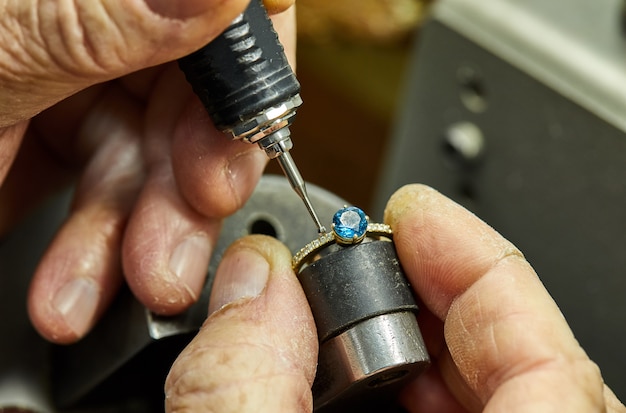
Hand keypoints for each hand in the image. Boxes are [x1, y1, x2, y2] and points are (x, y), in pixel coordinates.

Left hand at [0, 0, 295, 343]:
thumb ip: (100, 17)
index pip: (217, 5)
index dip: (253, 56)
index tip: (260, 116)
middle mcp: (83, 21)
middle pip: (192, 86)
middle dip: (200, 167)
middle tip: (206, 213)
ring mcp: (62, 79)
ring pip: (150, 152)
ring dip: (151, 229)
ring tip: (147, 278)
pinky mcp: (38, 131)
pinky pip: (97, 185)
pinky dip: (96, 246)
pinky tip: (80, 284)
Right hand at [164, 184, 625, 411]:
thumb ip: (244, 390)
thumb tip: (249, 286)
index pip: (543, 348)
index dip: (476, 260)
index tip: (415, 215)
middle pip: (506, 361)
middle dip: (416, 300)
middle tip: (353, 273)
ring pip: (465, 394)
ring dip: (388, 353)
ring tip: (326, 334)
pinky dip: (379, 398)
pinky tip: (325, 393)